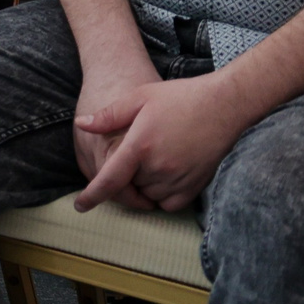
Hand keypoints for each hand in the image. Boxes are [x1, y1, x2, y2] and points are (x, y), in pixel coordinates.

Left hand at [73, 71, 256, 214]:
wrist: (224, 105)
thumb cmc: (180, 97)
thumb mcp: (139, 97)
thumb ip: (108, 115)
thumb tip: (81, 125)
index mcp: (140, 146)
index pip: (109, 181)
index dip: (91, 196)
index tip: (79, 206)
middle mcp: (159, 167)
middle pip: (129, 187)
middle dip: (126, 176)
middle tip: (138, 151)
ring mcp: (179, 179)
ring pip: (148, 196)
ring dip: (144, 185)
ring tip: (155, 156)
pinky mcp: (196, 186)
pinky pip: (169, 204)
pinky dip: (162, 195)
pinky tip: (166, 174)